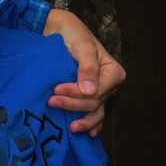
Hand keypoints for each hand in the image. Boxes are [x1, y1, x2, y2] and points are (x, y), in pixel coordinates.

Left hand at [42, 8, 124, 136]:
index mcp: (113, 72)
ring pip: (94, 111)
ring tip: (71, 128)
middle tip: (52, 101)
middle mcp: (109, 85)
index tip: (57, 89)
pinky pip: (93, 113)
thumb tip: (91, 91)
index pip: (97, 91)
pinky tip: (89, 134)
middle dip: (73, 105)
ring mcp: (100, 92)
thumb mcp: (82, 46)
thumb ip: (87, 67)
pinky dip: (91, 124)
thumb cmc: (73, 35)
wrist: (61, 30)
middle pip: (94, 103)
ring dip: (83, 120)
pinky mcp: (88, 95)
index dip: (77, 93)